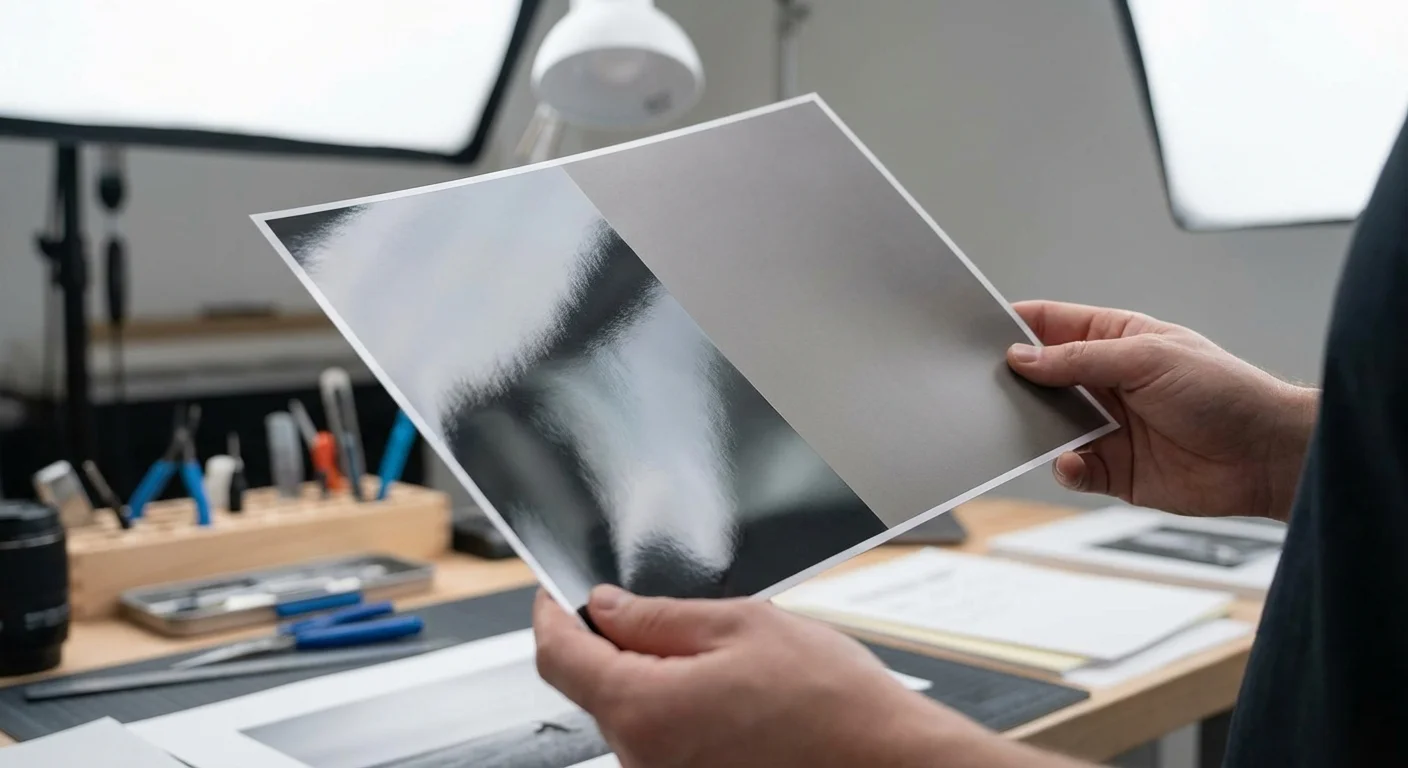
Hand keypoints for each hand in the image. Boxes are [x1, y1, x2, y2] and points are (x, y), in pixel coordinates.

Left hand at [533, 587, 1070, 767]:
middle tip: (671, 612)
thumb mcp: (742, 625)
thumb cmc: (832, 704)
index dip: (550, 613)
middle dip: (617, 642)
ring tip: (728, 662)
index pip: (557, 655)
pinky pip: (663, 741)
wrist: (889, 765)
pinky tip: (736, 698)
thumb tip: (606, 605)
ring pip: (633, 713)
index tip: (554, 592)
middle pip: (594, 686)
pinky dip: (681, 710)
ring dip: (656, 678)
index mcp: (643, 708)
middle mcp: (642, 759)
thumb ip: (658, 615)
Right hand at [1007, 300, 1317, 520]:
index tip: (977, 333)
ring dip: (1031, 429)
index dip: (1015, 326)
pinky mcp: (1113, 470)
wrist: (1265, 456)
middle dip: (1012, 382)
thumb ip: (1080, 359)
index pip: (1052, 325)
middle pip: (1040, 378)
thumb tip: (1022, 357)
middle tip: (980, 388)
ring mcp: (1107, 426)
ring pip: (1046, 426)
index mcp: (1114, 340)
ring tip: (1015, 429)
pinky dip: (1065, 467)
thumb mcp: (1147, 358)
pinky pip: (1071, 468)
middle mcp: (1104, 382)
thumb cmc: (1222, 391)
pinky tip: (1072, 463)